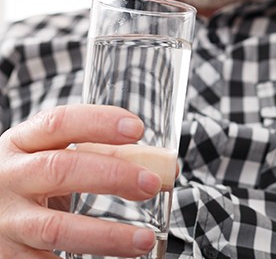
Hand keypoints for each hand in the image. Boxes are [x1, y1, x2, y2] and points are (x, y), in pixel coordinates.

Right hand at [0, 105, 161, 256]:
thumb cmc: (36, 178)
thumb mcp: (57, 156)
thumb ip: (107, 155)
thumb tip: (167, 167)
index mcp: (22, 142)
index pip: (59, 122)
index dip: (99, 122)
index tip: (137, 128)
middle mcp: (9, 177)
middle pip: (60, 169)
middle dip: (112, 176)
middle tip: (152, 184)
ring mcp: (5, 220)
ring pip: (56, 228)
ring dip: (106, 235)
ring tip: (144, 240)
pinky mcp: (6, 256)